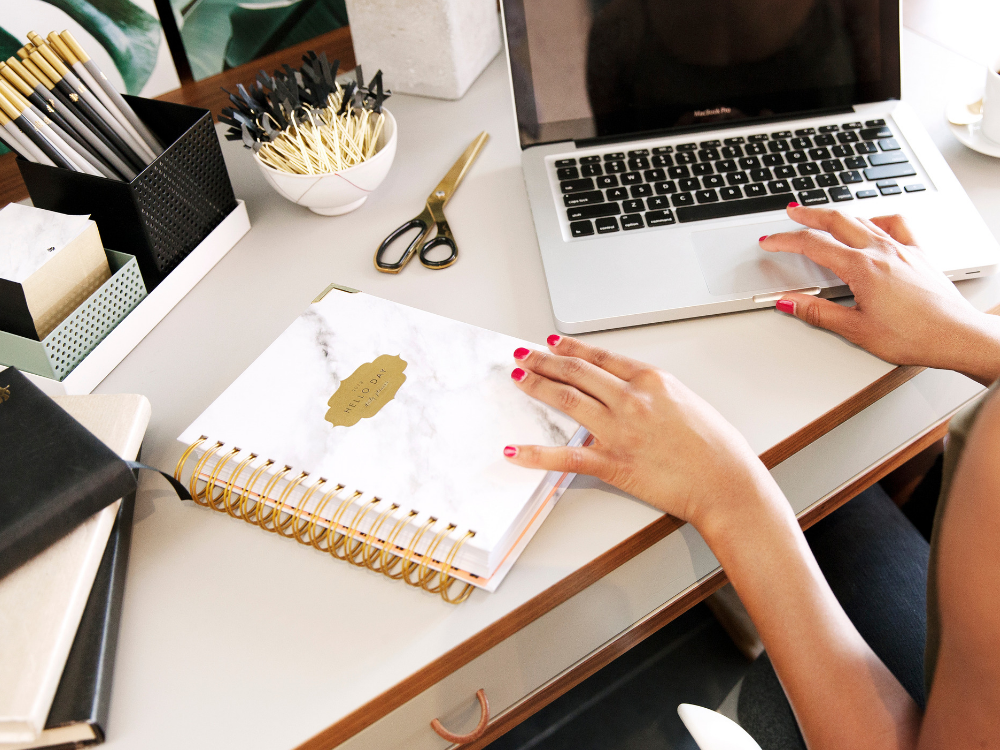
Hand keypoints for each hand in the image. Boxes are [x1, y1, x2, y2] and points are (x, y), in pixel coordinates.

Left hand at [504, 337, 782, 528]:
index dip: (571, 348)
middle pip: (577, 373)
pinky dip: (535, 453)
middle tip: (524, 355)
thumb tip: (627, 390)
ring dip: (537, 387)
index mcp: (652, 381)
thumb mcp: (686, 402)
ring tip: (518, 378)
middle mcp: (632, 400)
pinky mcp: (613, 463)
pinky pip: (565, 456)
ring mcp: (620, 430)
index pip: (600, 357)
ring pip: (566, 400)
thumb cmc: (716, 447)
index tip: (553, 343)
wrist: (727, 482)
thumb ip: (653, 393)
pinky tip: (514, 449)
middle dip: (544, 362)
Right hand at [762, 205, 999, 384]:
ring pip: (863, 219)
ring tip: (823, 215)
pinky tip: (871, 223)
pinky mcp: (919, 253)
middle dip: (809, 215)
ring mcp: (902, 249)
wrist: (956, 335)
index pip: (813, 245)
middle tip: (791, 212)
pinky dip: (877, 218)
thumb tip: (789, 302)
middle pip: (836, 221)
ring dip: (837, 214)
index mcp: (862, 268)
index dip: (785, 241)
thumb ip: (818, 312)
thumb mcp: (856, 329)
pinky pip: (895, 224)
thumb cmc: (914, 335)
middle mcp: (881, 251)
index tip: (769, 242)